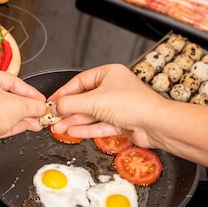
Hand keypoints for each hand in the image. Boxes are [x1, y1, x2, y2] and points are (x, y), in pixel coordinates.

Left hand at [0, 70, 46, 141]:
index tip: (39, 100)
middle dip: (25, 107)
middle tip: (37, 112)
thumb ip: (34, 106)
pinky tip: (23, 127)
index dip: (30, 92)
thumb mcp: (20, 107)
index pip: (12, 81)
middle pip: (6, 97)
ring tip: (34, 122)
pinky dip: (8, 123)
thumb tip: (41, 107)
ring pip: (0, 111)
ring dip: (20, 117)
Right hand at [47, 64, 168, 148]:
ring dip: (74, 121)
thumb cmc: (133, 104)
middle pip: (84, 99)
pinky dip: (85, 129)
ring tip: (58, 128)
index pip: (79, 82)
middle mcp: (113, 88)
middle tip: (53, 117)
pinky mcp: (121, 122)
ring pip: (90, 114)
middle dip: (68, 110)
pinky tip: (73, 132)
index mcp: (109, 74)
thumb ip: (70, 104)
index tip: (52, 102)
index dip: (64, 93)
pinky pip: (99, 125)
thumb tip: (55, 106)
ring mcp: (117, 106)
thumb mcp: (93, 101)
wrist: (155, 124)